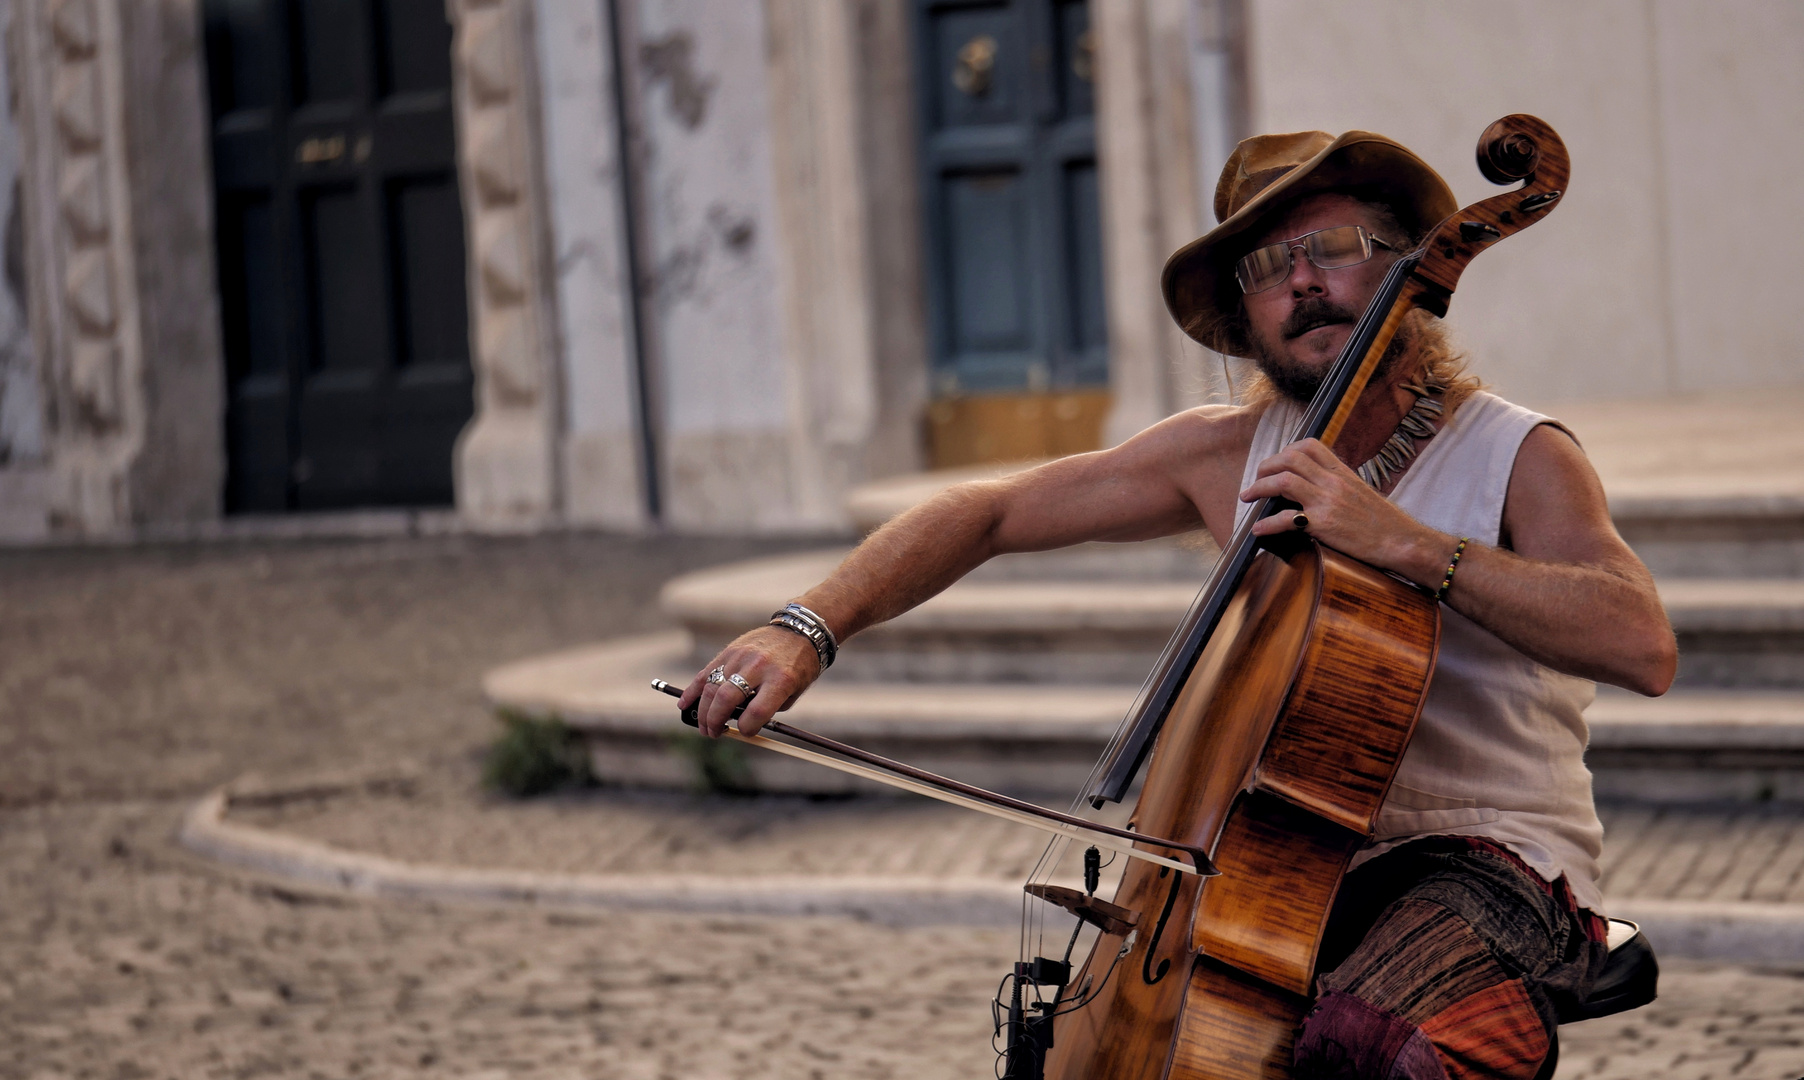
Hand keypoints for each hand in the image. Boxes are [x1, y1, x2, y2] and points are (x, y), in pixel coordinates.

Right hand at [678, 625, 822, 737]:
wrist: (798, 632)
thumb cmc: (798, 667)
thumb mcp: (793, 692)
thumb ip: (768, 709)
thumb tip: (738, 724)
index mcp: (781, 680)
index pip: (757, 712)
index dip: (747, 729)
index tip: (745, 731)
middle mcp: (758, 667)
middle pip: (727, 699)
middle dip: (716, 721)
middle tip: (713, 733)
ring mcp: (741, 657)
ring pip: (712, 687)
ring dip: (703, 711)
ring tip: (703, 726)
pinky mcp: (730, 651)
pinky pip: (706, 672)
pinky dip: (693, 690)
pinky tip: (685, 703)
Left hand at [1238, 438, 1436, 572]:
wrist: (1402, 541)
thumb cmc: (1384, 522)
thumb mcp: (1361, 493)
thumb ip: (1339, 485)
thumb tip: (1316, 485)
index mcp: (1342, 472)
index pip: (1310, 445)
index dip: (1286, 451)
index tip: (1276, 463)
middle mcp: (1333, 481)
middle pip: (1290, 459)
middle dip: (1266, 467)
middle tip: (1256, 480)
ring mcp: (1327, 501)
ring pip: (1283, 481)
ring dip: (1259, 488)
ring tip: (1248, 497)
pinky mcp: (1323, 524)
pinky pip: (1286, 519)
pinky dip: (1267, 524)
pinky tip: (1258, 530)